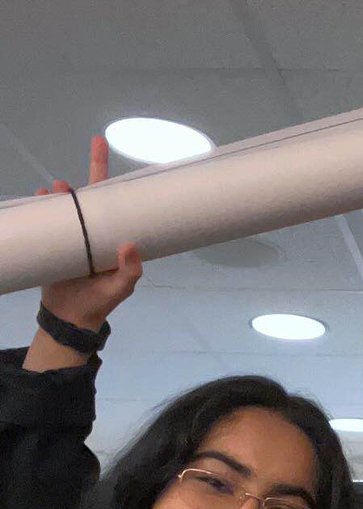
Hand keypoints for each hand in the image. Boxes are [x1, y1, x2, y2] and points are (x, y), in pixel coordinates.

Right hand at [39, 136, 141, 329]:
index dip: (121, 184)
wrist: (70, 317)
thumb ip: (130, 271)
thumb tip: (130, 245)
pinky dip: (44, 206)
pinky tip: (42, 199)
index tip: (123, 158)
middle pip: (93, 196)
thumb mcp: (121, 288)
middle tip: (95, 148)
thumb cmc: (100, 301)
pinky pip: (48, 218)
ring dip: (64, 193)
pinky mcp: (54, 241)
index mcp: (113, 238)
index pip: (119, 205)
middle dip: (93, 171)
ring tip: (59, 191)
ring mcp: (74, 235)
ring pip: (69, 205)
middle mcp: (94, 231)